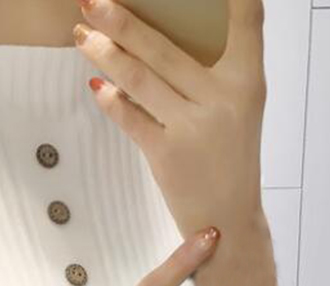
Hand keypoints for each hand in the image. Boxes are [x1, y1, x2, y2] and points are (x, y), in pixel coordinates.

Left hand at [73, 0, 268, 250]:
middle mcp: (222, 99)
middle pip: (164, 48)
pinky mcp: (167, 154)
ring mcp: (193, 127)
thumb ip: (217, 71)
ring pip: (140, 78)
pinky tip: (95, 85)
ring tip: (81, 35)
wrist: (228, 220)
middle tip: (92, 1)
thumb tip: (160, 38)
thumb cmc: (229, 157)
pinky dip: (111, 100)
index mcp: (248, 81)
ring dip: (105, 54)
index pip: (246, 20)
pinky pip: (131, 118)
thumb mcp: (241, 108)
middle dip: (122, 20)